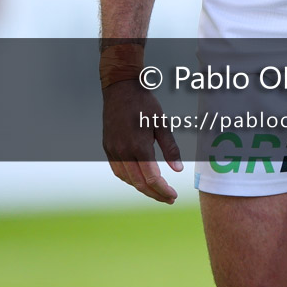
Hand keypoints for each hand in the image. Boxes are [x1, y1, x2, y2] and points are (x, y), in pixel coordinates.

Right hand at [102, 80, 182, 203]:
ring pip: (127, 179)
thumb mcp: (162, 123)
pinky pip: (118, 170)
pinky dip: (130, 179)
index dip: (163, 190)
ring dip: (142, 188)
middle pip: (139, 183)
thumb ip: (170, 148)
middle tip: (168, 198)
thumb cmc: (145, 104)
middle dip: (155, 194)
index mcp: (139, 145)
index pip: (152, 178)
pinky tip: (140, 179)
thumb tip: (178, 170)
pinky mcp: (107, 147)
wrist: (121, 88)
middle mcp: (123, 151)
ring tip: (157, 191)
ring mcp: (113, 150)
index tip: (174, 196)